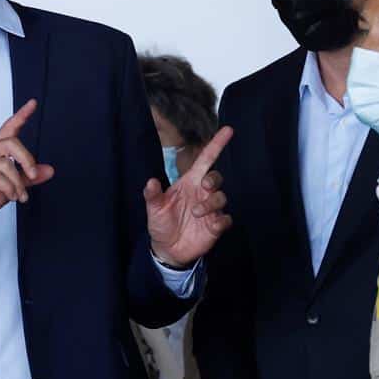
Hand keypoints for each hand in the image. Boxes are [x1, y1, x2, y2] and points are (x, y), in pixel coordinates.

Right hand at [0, 100, 54, 246]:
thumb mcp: (11, 187)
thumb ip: (28, 178)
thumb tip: (49, 170)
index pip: (8, 128)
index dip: (21, 115)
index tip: (33, 104)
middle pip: (11, 143)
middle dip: (27, 160)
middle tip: (33, 176)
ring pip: (6, 165)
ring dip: (18, 184)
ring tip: (19, 196)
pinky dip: (9, 189)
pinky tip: (11, 196)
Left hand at [145, 126, 233, 268]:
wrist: (167, 249)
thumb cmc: (161, 223)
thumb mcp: (154, 208)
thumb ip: (152, 195)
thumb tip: (150, 181)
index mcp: (189, 183)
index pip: (206, 160)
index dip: (217, 144)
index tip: (228, 130)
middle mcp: (202, 193)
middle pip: (216, 178)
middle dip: (214, 179)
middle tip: (204, 186)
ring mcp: (210, 210)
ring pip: (222, 198)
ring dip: (211, 203)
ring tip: (196, 212)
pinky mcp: (215, 226)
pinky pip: (226, 219)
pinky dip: (221, 220)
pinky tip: (212, 224)